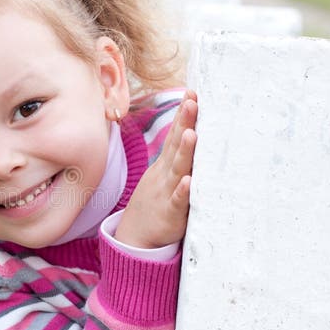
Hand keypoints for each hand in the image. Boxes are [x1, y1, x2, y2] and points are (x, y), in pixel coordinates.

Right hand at [115, 91, 197, 248]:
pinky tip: (187, 181)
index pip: (175, 134)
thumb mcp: (164, 175)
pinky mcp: (171, 213)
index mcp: (166, 164)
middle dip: (184, 122)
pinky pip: (178, 201)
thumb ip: (178, 156)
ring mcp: (167, 192)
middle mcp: (166, 174)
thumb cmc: (157, 203)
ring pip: (177, 169)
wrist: (136, 237)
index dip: (183, 115)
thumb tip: (193, 131)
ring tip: (191, 133)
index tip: (192, 92)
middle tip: (192, 100)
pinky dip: (182, 191)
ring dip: (184, 152)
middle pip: (176, 145)